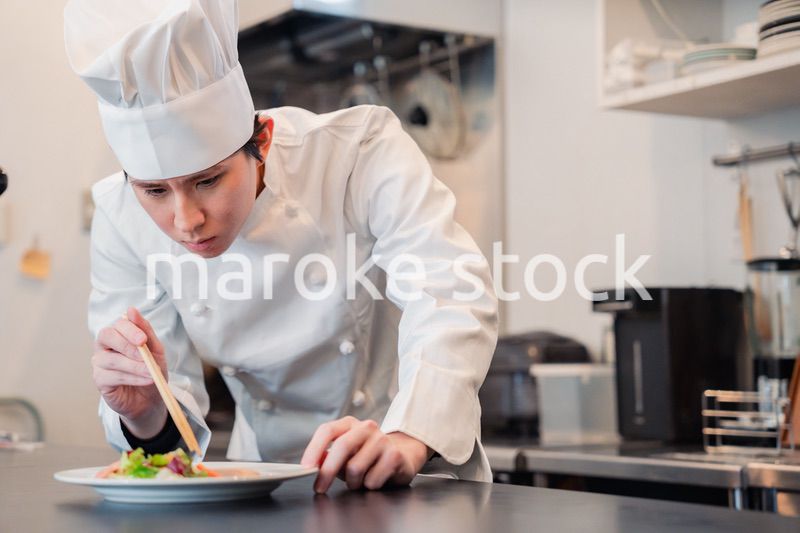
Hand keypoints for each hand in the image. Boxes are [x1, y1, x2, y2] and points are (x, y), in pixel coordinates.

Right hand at [91, 307, 167, 438]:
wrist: (151, 397)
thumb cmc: (150, 368)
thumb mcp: (155, 349)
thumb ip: (145, 330)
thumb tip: (131, 310)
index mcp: (119, 334)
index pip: (117, 324)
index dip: (129, 329)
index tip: (143, 339)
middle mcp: (105, 346)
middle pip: (106, 336)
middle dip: (127, 344)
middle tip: (145, 355)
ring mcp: (100, 363)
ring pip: (111, 359)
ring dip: (134, 365)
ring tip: (150, 372)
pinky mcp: (100, 381)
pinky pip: (111, 376)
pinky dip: (132, 378)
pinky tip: (146, 380)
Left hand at [301, 416, 431, 493]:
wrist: (402, 456)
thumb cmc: (367, 457)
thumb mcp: (346, 455)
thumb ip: (328, 457)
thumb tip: (314, 464)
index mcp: (350, 424)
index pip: (327, 430)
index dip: (314, 449)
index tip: (306, 467)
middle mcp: (367, 427)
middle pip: (342, 447)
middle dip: (327, 471)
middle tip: (319, 488)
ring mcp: (382, 440)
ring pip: (355, 468)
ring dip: (352, 482)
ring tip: (358, 481)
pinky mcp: (395, 456)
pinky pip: (371, 480)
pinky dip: (368, 486)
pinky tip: (374, 479)